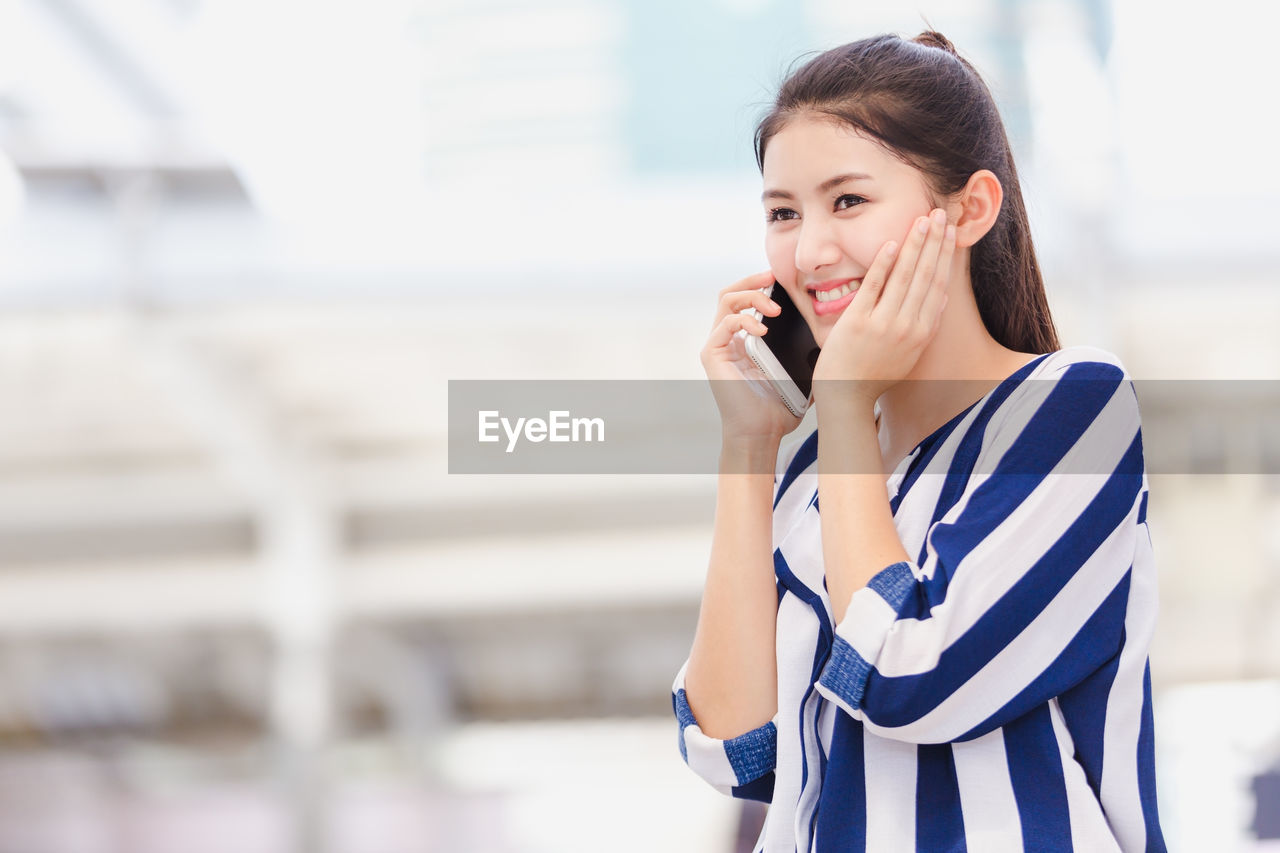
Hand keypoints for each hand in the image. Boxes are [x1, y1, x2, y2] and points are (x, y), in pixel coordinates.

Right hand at [701, 270, 804, 443]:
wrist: (761, 435)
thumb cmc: (778, 410)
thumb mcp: (799, 373)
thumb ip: (805, 351)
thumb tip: (830, 333)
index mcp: (744, 341)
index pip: (746, 300)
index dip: (762, 285)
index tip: (784, 280)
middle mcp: (727, 339)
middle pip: (731, 292)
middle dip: (752, 279)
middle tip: (774, 276)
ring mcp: (718, 346)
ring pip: (726, 300)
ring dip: (751, 295)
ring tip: (773, 307)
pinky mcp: (712, 355)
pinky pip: (725, 323)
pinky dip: (745, 320)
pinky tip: (762, 330)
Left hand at [811, 207, 955, 406]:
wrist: (846, 393)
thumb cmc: (875, 373)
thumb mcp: (910, 353)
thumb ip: (926, 326)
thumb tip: (940, 296)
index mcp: (922, 333)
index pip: (939, 284)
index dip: (945, 255)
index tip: (950, 233)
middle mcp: (907, 327)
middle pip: (926, 275)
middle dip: (935, 241)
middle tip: (941, 214)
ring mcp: (882, 324)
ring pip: (905, 276)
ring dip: (915, 244)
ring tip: (923, 220)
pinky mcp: (857, 321)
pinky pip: (874, 286)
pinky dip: (884, 264)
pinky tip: (891, 244)